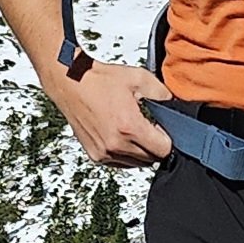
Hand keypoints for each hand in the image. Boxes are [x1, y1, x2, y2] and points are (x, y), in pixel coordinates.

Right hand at [42, 55, 174, 168]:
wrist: (70, 82)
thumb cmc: (99, 80)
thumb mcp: (139, 78)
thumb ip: (162, 94)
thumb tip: (173, 106)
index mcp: (129, 128)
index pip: (163, 150)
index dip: (167, 139)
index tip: (162, 129)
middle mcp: (116, 145)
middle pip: (151, 159)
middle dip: (155, 145)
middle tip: (149, 127)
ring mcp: (104, 153)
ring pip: (136, 164)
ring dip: (140, 151)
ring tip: (133, 129)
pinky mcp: (95, 155)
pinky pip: (121, 163)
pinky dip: (125, 154)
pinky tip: (121, 135)